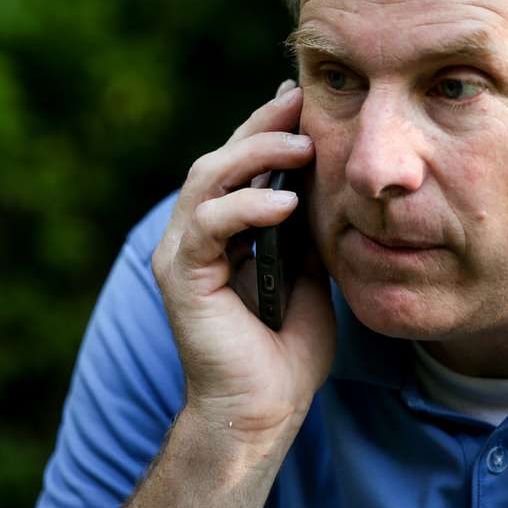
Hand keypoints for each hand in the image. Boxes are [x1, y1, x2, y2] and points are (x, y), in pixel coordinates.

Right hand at [151, 81, 335, 445]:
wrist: (264, 409)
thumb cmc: (286, 347)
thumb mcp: (309, 271)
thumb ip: (306, 226)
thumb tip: (325, 177)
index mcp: (223, 230)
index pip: (240, 163)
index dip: (270, 128)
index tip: (306, 98)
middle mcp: (194, 233)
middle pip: (221, 158)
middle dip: (263, 126)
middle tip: (302, 100)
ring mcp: (183, 253)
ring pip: (207, 179)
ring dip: (255, 155)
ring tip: (301, 147)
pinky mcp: (181, 276)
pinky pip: (208, 225)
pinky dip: (245, 207)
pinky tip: (286, 203)